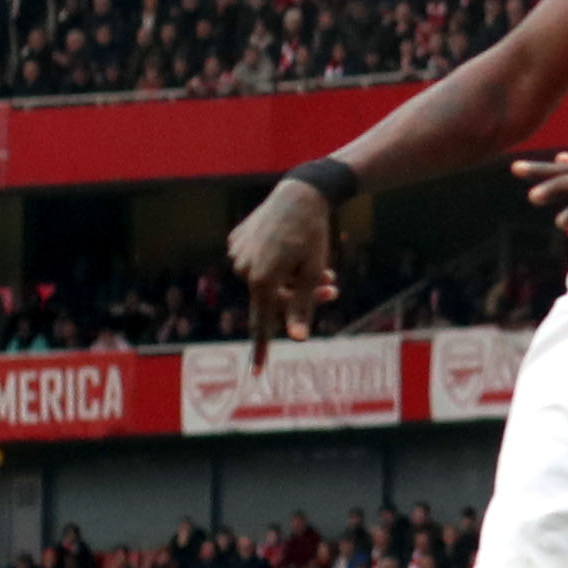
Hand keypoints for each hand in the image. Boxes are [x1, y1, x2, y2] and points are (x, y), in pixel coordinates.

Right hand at [228, 179, 338, 356]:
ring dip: (291, 279)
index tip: (257, 371)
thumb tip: (296, 338)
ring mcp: (236, 254)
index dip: (261, 348)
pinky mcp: (236, 241)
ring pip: (266, 281)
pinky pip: (257, 262)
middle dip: (302, 298)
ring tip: (317, 264)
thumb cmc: (312, 237)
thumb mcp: (314, 274)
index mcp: (263, 280)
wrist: (299, 195)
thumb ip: (303, 307)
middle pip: (273, 299)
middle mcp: (243, 269)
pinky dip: (275, 261)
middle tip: (332, 288)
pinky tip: (287, 243)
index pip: (262, 323)